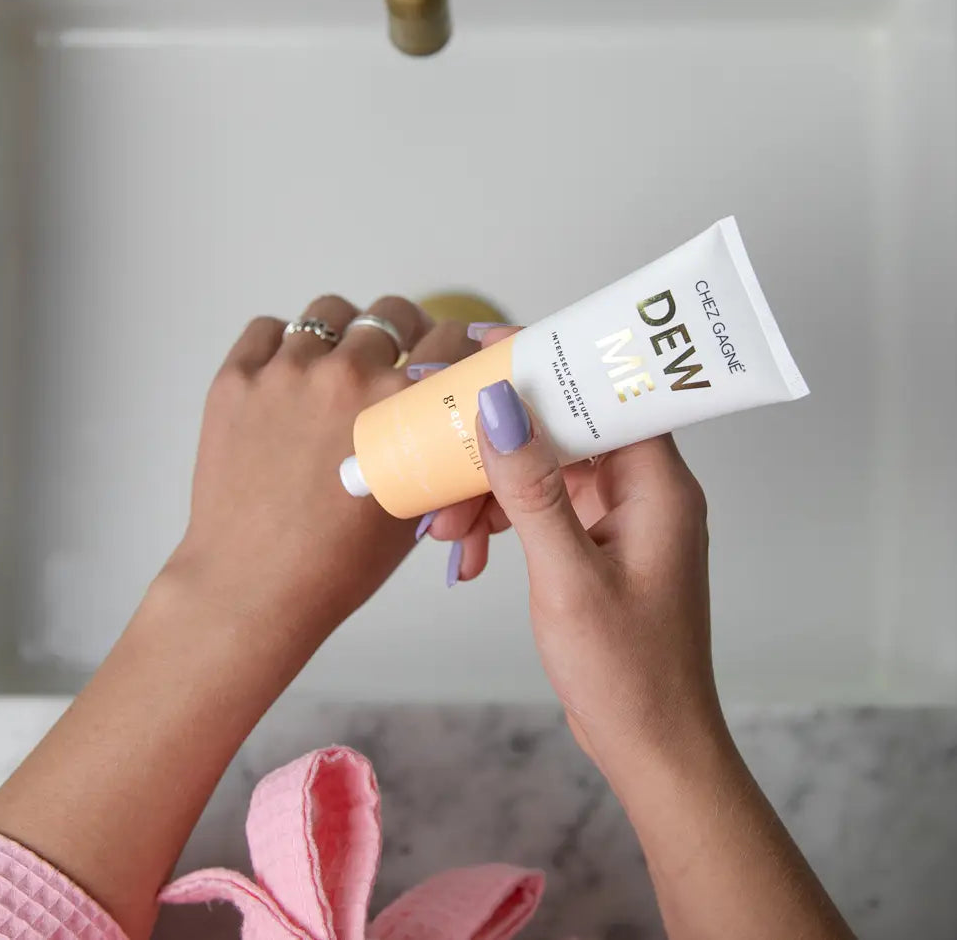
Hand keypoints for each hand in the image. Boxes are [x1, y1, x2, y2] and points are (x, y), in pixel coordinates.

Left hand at [162, 294, 474, 654]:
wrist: (255, 587)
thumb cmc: (338, 563)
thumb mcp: (416, 506)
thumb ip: (441, 451)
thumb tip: (461, 417)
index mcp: (398, 404)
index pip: (449, 338)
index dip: (457, 340)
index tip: (449, 347)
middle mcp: (345, 375)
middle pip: (391, 312)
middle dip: (404, 330)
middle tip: (397, 355)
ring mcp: (285, 373)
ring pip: (328, 312)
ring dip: (344, 331)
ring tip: (340, 361)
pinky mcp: (236, 380)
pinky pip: (267, 329)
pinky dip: (282, 342)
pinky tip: (290, 372)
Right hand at [417, 330, 719, 773]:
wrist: (651, 747)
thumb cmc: (625, 673)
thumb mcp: (567, 576)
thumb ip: (531, 489)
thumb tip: (500, 406)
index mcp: (658, 486)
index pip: (607, 392)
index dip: (549, 361)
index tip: (485, 348)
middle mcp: (645, 490)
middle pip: (565, 428)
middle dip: (497, 440)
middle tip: (436, 438)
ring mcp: (620, 518)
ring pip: (545, 470)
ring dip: (490, 489)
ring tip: (442, 525)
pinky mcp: (598, 544)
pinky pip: (543, 508)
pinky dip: (504, 521)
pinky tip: (466, 550)